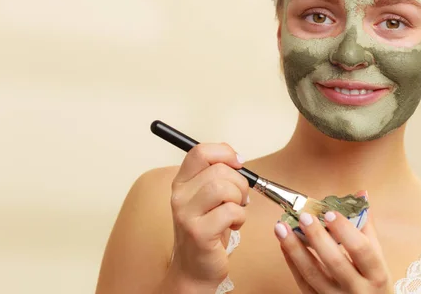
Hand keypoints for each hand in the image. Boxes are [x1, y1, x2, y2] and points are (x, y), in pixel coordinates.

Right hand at [167, 143, 248, 288]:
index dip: (224, 152)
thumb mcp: (208, 197)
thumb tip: (235, 156)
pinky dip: (240, 217)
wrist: (196, 269)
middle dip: (239, 182)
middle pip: (218, 169)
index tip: (238, 163)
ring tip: (236, 211)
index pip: (200, 151)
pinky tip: (233, 225)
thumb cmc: (208, 229)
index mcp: (182, 182)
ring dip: (240, 199)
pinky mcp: (198, 232)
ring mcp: (186, 214)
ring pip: (224, 188)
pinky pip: (230, 211)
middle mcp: (179, 195)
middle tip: (240, 198)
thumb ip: (216, 174)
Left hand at [275, 196, 392, 292]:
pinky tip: (284, 243)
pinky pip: (302, 282)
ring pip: (312, 274)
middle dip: (317, 237)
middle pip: (335, 262)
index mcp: (376, 275)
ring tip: (282, 227)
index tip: (330, 212)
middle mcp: (357, 290)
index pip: (362, 250)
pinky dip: (291, 261)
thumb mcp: (378, 259)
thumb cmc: (373, 284)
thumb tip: (361, 194)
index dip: (346, 230)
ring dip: (295, 248)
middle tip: (304, 216)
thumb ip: (366, 227)